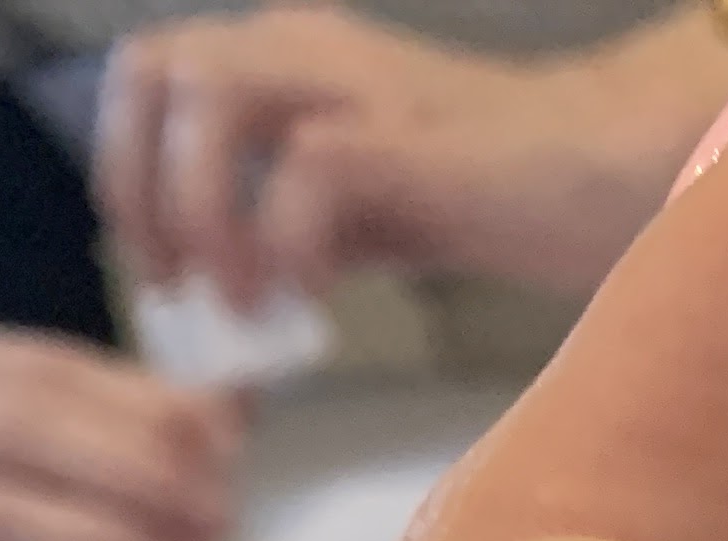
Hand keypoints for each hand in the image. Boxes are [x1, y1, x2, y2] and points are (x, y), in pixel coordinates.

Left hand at [96, 4, 661, 307]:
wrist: (598, 178)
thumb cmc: (489, 201)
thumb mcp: (357, 216)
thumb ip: (283, 238)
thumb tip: (220, 308)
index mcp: (283, 55)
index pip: (153, 76)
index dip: (129, 172)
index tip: (159, 272)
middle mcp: (303, 45)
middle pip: (157, 67)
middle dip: (142, 187)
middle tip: (177, 287)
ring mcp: (352, 79)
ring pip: (211, 96)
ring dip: (205, 211)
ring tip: (241, 301)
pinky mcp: (402, 129)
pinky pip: (303, 170)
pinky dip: (289, 245)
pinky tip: (315, 303)